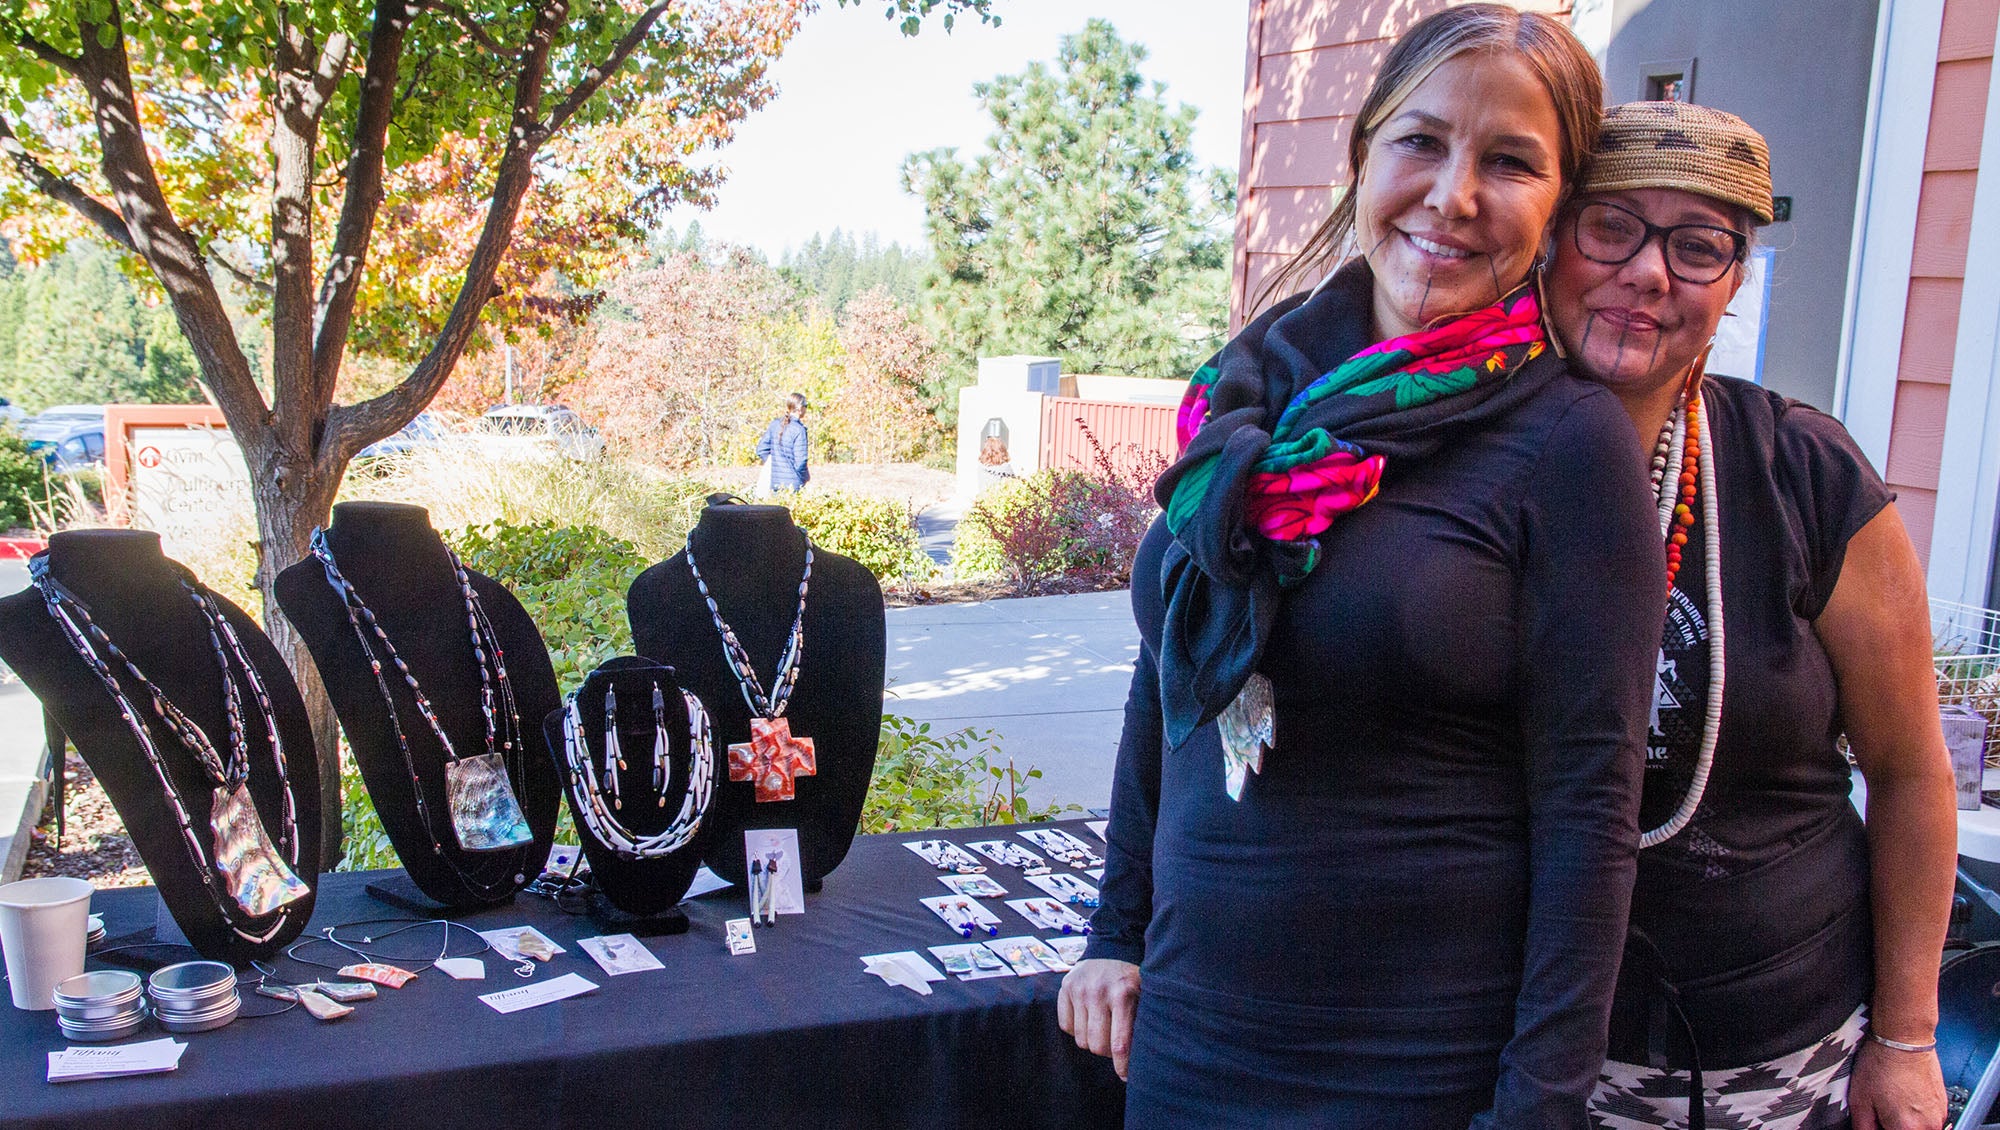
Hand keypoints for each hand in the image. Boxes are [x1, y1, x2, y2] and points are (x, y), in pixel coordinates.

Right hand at [1057, 958, 1140, 1080]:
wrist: (1110, 949)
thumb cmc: (1131, 981)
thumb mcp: (1144, 997)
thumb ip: (1140, 1025)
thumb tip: (1139, 1063)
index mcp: (1124, 994)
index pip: (1119, 1043)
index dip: (1122, 1065)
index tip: (1125, 1076)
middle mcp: (1099, 991)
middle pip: (1097, 1045)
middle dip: (1106, 1052)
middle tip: (1113, 1043)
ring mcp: (1079, 989)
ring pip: (1080, 1039)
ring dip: (1091, 1040)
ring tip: (1102, 1027)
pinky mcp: (1065, 987)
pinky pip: (1065, 1026)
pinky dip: (1076, 1028)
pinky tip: (1087, 1016)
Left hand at [1849, 1038, 1945, 1129]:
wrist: (1905, 1040)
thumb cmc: (1882, 1064)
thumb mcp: (1860, 1099)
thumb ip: (1864, 1126)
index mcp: (1907, 1128)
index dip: (1879, 1129)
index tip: (1874, 1121)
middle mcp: (1928, 1126)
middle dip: (1891, 1126)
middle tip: (1880, 1111)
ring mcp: (1939, 1116)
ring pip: (1918, 1129)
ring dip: (1904, 1122)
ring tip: (1890, 1101)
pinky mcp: (1943, 1105)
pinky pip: (1928, 1119)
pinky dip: (1915, 1114)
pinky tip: (1902, 1095)